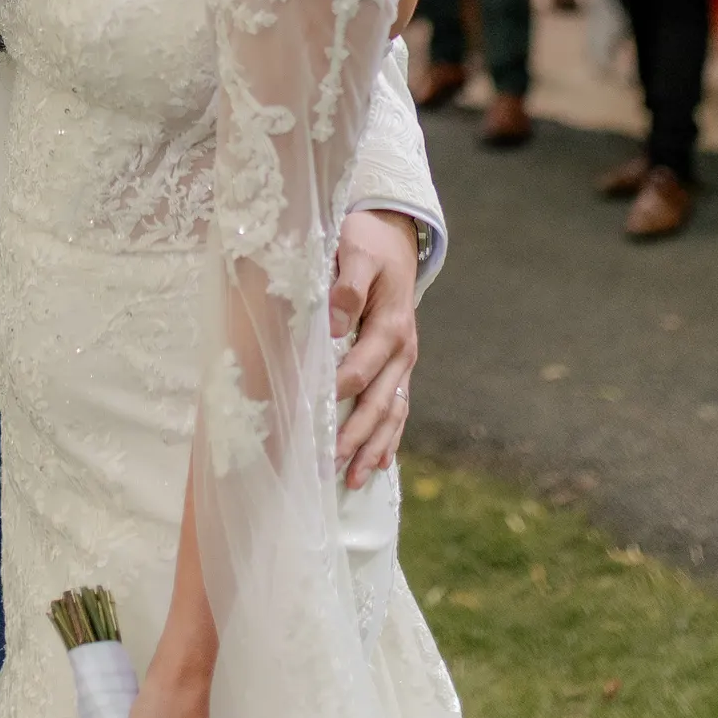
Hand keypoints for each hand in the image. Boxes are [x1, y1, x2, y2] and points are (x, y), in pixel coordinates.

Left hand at [332, 210, 419, 485]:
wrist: (394, 239)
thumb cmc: (367, 242)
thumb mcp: (357, 250)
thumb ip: (349, 285)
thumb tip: (336, 325)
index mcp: (390, 324)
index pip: (361, 368)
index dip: (338, 393)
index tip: (313, 416)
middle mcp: (402, 349)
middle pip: (380, 402)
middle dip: (356, 436)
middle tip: (331, 464)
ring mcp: (404, 361)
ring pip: (392, 412)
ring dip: (374, 447)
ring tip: (355, 479)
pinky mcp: (400, 366)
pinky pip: (399, 407)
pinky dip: (390, 437)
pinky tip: (380, 463)